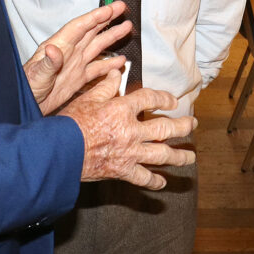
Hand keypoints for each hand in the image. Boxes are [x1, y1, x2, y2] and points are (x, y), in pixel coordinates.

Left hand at [23, 1, 130, 115]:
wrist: (23, 106)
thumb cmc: (25, 87)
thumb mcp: (35, 75)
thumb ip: (46, 63)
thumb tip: (53, 49)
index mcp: (59, 47)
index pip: (80, 27)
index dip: (95, 17)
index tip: (110, 9)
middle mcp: (69, 53)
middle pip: (91, 31)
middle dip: (107, 19)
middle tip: (121, 8)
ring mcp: (74, 65)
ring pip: (97, 47)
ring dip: (111, 37)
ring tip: (126, 28)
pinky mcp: (77, 79)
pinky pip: (97, 69)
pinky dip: (109, 65)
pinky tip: (120, 61)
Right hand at [60, 69, 197, 189]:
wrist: (60, 152)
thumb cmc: (71, 123)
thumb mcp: (87, 98)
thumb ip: (105, 86)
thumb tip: (117, 71)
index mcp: (123, 110)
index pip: (150, 99)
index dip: (164, 98)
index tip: (173, 100)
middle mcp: (131, 131)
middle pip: (165, 129)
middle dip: (183, 127)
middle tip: (193, 125)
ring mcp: (129, 153)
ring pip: (162, 155)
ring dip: (179, 156)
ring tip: (191, 156)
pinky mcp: (122, 171)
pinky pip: (143, 178)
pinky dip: (154, 181)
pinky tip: (163, 182)